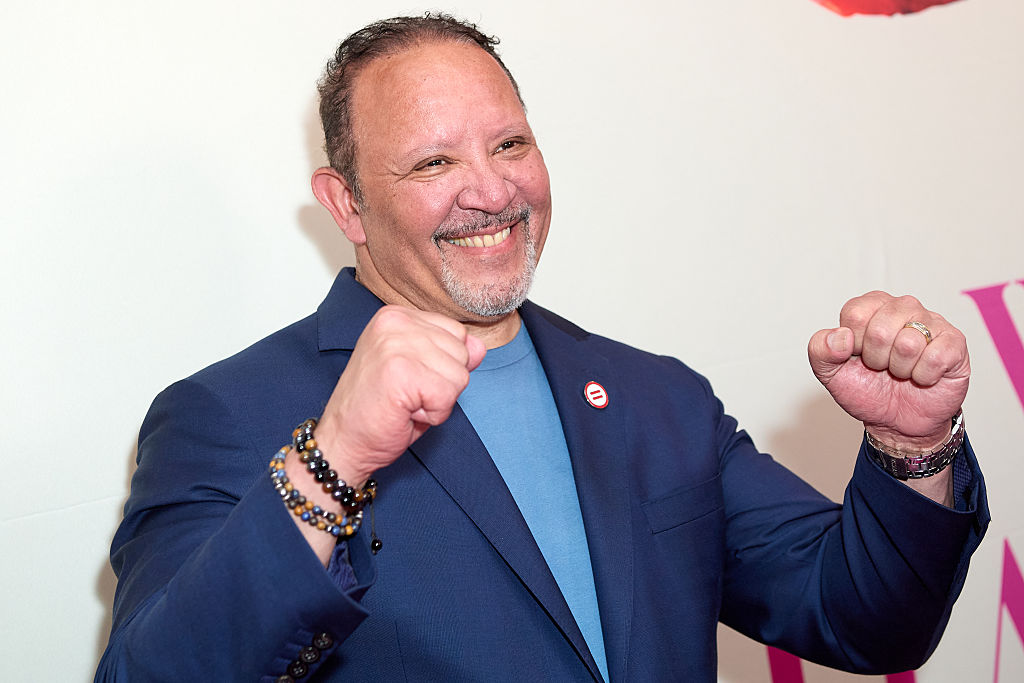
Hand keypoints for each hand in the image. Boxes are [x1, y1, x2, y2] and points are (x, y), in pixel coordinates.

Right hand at [315, 306, 486, 484]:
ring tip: (405, 403)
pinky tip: (405, 412)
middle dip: (442, 383)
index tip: (408, 379)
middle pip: (461, 353)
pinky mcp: (401, 370)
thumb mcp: (420, 373)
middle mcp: (395, 321)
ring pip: (459, 375)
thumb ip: (449, 355)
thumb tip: (479, 347)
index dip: (442, 367)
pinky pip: (448, 395)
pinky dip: (433, 414)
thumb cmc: (377, 410)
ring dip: (438, 400)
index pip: (457, 333)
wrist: (343, 442)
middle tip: (406, 394)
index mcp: (397, 315)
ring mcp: (396, 343)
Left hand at [808, 291, 969, 449]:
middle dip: (876, 359)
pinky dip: (923, 376)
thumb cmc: (866, 389)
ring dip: (900, 369)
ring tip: (901, 371)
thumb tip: (841, 337)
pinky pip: (935, 357)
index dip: (853, 344)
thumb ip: (820, 349)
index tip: (858, 356)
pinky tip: (922, 376)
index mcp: (871, 306)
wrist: (897, 420)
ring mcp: (932, 322)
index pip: (855, 313)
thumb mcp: (829, 372)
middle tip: (882, 367)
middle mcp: (903, 306)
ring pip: (908, 343)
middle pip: (880, 329)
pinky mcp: (955, 342)